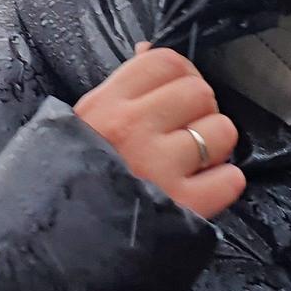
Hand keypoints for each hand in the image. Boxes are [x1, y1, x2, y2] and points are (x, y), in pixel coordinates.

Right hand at [75, 44, 244, 218]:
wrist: (59, 241)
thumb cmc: (75, 176)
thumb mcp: (85, 123)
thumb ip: (121, 88)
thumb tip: (148, 49)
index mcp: (106, 105)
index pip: (165, 61)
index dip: (181, 74)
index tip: (176, 94)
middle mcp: (133, 129)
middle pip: (200, 92)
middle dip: (198, 112)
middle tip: (182, 133)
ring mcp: (160, 167)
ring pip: (222, 131)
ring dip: (214, 147)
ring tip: (190, 163)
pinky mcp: (183, 207)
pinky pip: (231, 179)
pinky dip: (222, 184)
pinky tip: (200, 189)